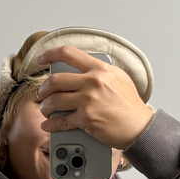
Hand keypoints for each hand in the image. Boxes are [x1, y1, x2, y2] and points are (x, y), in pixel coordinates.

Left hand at [36, 45, 153, 150]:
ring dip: (45, 106)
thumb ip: (99, 72)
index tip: (40, 59)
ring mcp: (88, 100)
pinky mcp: (86, 118)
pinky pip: (61, 121)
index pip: (69, 53)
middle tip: (42, 94)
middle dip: (44, 88)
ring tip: (46, 110)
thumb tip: (82, 70)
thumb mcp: (118, 78)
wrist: (139, 126)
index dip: (50, 54)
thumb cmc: (130, 105)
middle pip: (55, 80)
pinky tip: (48, 125)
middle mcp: (93, 81)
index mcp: (99, 68)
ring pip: (54, 100)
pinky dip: (51, 125)